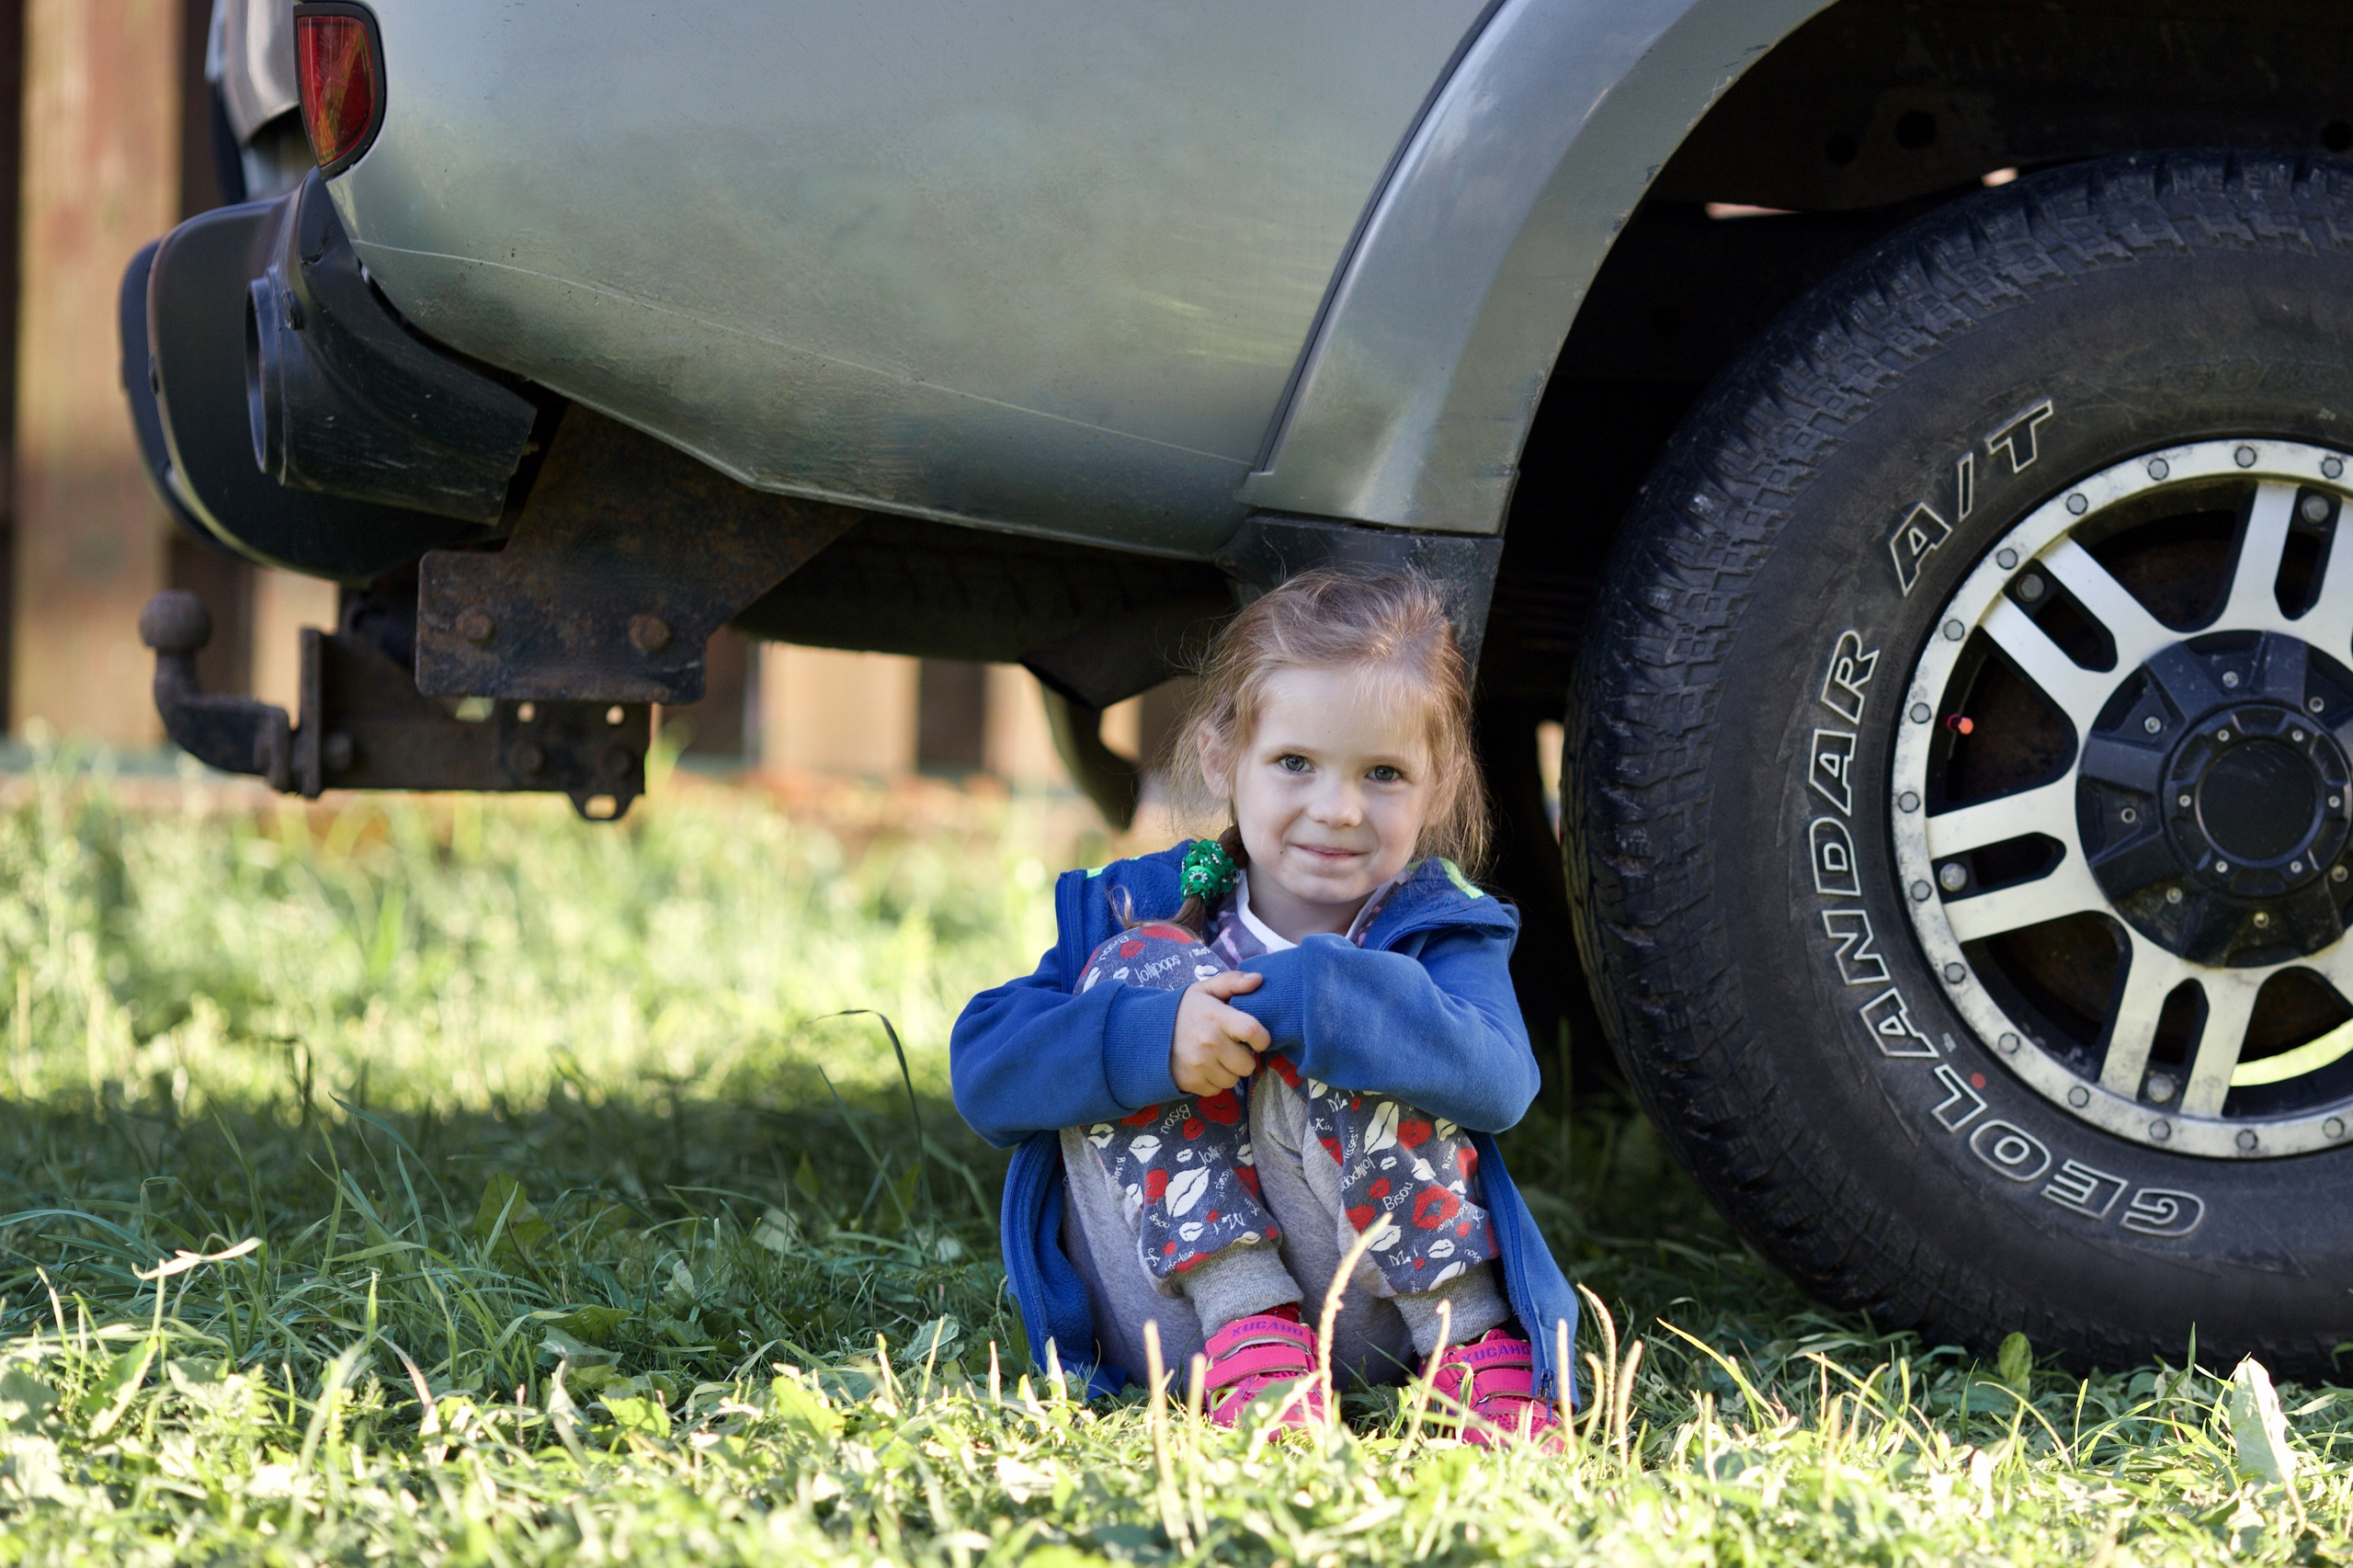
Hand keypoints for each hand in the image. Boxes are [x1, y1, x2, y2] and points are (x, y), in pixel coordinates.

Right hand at [1171, 970, 1267, 1095]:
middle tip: (1229, 1047)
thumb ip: (1233, 982)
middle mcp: (1208, 1043)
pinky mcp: (1190, 1082)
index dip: (1261, 1038)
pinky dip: (1213, 1082)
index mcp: (1216, 1017)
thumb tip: (1259, 979)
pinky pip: (1216, 1090)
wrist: (1147, 1031)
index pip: (1252, 1031)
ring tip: (1215, 1057)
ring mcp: (1199, 1065)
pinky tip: (1204, 1067)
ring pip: (1233, 1080)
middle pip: (1247, 1064)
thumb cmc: (1184, 1010)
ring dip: (1228, 1071)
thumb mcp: (1205, 990)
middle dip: (1242, 1057)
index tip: (1257, 1038)